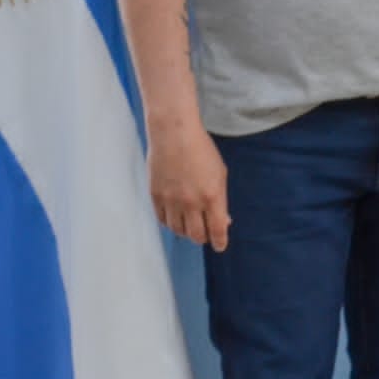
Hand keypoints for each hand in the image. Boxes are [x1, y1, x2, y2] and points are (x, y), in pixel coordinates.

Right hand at [148, 118, 230, 251]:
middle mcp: (191, 202)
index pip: (217, 230)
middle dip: (204, 238)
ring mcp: (172, 201)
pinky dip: (171, 223)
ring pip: (178, 231)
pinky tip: (176, 217)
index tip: (220, 246)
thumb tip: (223, 221)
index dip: (220, 242)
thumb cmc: (201, 150)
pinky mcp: (156, 196)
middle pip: (197, 236)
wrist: (174, 133)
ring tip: (191, 223)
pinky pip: (163, 220)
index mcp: (212, 196)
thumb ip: (221, 199)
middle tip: (206, 234)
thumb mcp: (219, 173)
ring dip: (187, 231)